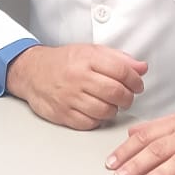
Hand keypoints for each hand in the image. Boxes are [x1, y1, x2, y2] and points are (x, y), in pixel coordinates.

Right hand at [6, 44, 147, 130]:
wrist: (32, 72)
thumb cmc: (63, 62)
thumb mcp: (91, 51)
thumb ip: (118, 59)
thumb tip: (141, 68)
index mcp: (87, 59)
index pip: (122, 71)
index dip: (135, 80)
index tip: (137, 85)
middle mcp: (78, 78)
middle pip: (116, 93)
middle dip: (128, 98)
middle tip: (127, 97)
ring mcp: (70, 97)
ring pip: (105, 111)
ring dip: (114, 110)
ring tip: (111, 104)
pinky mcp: (63, 114)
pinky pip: (90, 123)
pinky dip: (97, 120)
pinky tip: (96, 111)